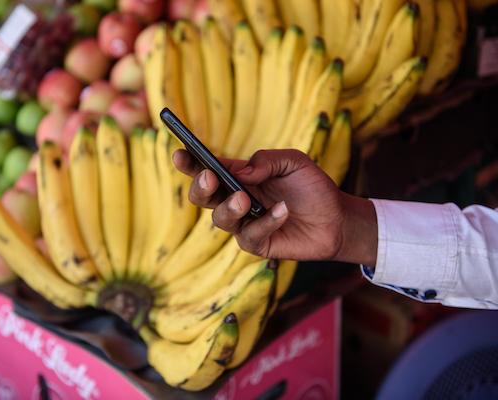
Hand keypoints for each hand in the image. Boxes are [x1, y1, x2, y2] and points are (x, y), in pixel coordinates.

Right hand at [173, 149, 377, 264]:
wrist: (337, 218)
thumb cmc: (312, 187)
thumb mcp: (293, 162)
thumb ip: (266, 160)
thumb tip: (241, 171)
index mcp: (238, 177)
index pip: (207, 169)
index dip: (190, 163)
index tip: (179, 153)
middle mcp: (235, 200)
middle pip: (203, 197)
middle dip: (200, 187)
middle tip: (209, 177)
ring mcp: (244, 224)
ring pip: (220, 219)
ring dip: (229, 208)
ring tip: (245, 199)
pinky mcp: (257, 244)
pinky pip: (249, 235)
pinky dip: (266, 222)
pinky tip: (283, 211)